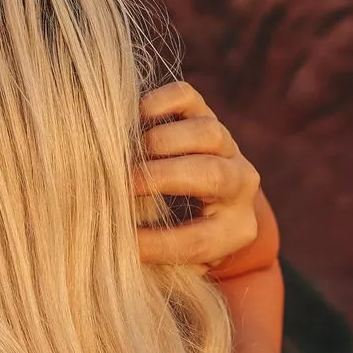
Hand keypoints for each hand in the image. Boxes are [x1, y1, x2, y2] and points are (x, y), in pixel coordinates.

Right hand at [134, 82, 262, 271]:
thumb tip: (113, 239)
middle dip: (162, 177)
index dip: (159, 243)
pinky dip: (161, 102)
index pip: (199, 240)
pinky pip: (188, 99)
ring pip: (207, 132)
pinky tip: (136, 116)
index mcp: (234, 229)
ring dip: (164, 140)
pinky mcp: (203, 112)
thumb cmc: (175, 232)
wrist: (199, 196)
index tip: (126, 242)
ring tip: (130, 151)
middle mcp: (238, 184)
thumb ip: (151, 250)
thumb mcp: (173, 254)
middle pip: (211, 176)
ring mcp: (225, 144)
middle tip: (124, 184)